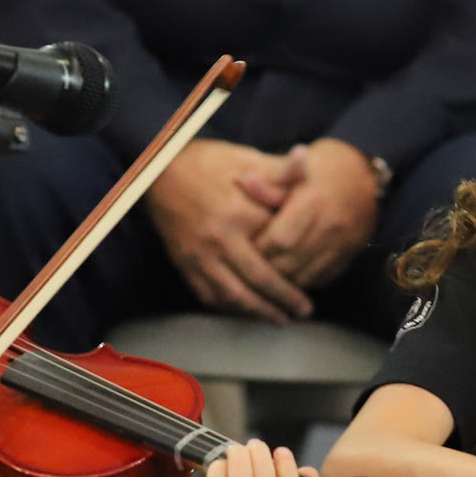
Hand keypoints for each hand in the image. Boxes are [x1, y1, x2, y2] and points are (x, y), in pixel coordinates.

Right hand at [148, 139, 312, 320]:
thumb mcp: (247, 159)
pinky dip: (229, 309)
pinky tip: (245, 312)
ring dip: (259, 312)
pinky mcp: (184, 264)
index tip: (316, 277)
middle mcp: (219, 240)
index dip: (298, 264)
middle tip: (305, 310)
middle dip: (284, 299)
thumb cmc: (209, 163)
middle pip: (259, 280)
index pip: (276, 247)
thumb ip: (278, 170)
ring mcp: (199, 256)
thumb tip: (304, 157)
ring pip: (233, 296)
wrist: (159, 171)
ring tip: (280, 319)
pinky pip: (208, 296)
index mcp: (238, 214)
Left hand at [255, 139, 381, 291]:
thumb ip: (271, 181)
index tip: (245, 242)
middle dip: (265, 266)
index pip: (278, 238)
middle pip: (288, 262)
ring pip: (302, 278)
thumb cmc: (322, 169)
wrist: (364, 176)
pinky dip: (301, 281)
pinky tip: (290, 273)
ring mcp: (341, 245)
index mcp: (313, 202)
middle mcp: (329, 227)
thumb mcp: (297, 167)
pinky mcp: (348, 257)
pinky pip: (319, 281)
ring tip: (266, 270)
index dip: (258, 245)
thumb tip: (245, 181)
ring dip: (281, 278)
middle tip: (250, 261)